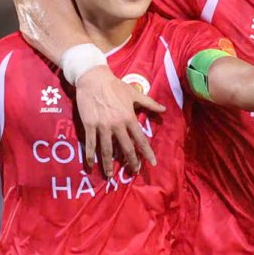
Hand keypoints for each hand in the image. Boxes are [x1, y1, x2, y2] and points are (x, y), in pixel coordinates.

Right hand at [74, 64, 162, 179]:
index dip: (147, 152)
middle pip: (125, 148)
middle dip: (131, 162)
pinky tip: (90, 165)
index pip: (140, 139)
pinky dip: (90, 155)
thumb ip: (149, 103)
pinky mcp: (89, 125)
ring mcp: (102, 126)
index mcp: (129, 118)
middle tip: (134, 172)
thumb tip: (164, 110)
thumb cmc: (115, 85)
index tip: (152, 163)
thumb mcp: (134, 93)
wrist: (93, 78)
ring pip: (106, 150)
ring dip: (108, 164)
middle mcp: (117, 125)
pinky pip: (90, 143)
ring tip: (110, 176)